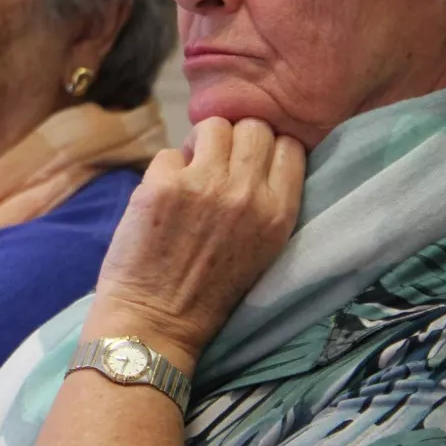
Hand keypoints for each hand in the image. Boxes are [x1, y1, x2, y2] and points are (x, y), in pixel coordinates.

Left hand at [87, 117, 305, 364]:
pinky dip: (165, 170)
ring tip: (190, 174)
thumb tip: (252, 152)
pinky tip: (162, 198)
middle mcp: (247, 193)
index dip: (266, 148)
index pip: (289, 145)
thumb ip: (266, 200)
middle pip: (253, 126)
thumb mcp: (262, 248)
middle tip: (215, 165)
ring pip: (212, 126)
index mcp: (279, 213)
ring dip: (200, 144)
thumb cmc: (209, 290)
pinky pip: (169, 152)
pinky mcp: (164, 185)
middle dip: (234, 139)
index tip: (248, 163)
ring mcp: (205, 185)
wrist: (156, 320)